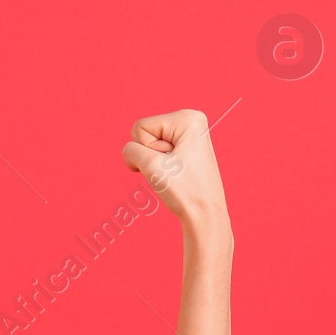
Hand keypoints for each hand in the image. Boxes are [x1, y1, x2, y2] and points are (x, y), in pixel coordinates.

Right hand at [120, 109, 229, 224]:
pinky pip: (158, 153)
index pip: (141, 127)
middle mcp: (191, 121)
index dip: (147, 150)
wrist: (204, 216)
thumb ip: (130, 150)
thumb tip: (130, 151)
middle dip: (150, 156)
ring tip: (175, 175)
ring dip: (154, 163)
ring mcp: (189, 136)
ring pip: (150, 145)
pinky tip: (176, 176)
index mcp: (188, 118)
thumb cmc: (185, 192)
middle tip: (172, 172)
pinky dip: (160, 167)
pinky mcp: (187, 149)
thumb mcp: (150, 166)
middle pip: (145, 133)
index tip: (169, 165)